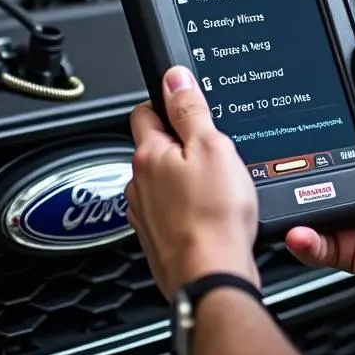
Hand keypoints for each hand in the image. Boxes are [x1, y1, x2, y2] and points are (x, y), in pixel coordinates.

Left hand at [126, 68, 259, 299]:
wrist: (211, 276)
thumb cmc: (214, 217)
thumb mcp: (213, 147)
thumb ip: (191, 110)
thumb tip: (174, 77)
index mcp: (149, 155)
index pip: (145, 111)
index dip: (168, 102)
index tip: (187, 104)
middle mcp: (139, 184)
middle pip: (155, 147)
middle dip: (180, 143)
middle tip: (212, 146)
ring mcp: (145, 214)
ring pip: (162, 181)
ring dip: (183, 177)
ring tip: (215, 183)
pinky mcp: (157, 238)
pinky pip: (169, 210)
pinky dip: (186, 206)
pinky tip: (211, 211)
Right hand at [286, 35, 354, 295]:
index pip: (340, 124)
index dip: (320, 113)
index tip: (295, 99)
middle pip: (318, 160)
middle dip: (298, 153)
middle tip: (282, 141)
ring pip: (309, 201)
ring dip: (293, 193)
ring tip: (283, 180)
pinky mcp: (352, 247)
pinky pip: (317, 244)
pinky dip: (302, 237)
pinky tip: (296, 226)